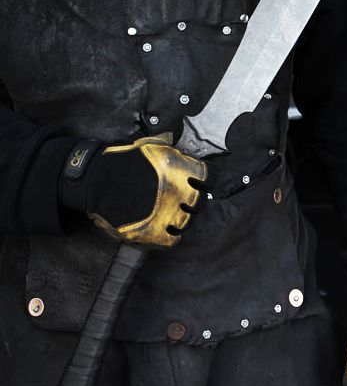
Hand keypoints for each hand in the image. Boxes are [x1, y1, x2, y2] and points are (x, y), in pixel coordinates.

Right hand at [59, 133, 208, 246]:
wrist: (97, 179)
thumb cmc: (124, 159)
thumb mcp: (153, 146)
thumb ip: (175, 153)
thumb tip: (189, 160)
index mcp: (179, 170)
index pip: (210, 178)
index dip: (207, 180)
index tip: (202, 182)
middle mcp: (176, 192)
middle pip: (200, 202)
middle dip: (195, 200)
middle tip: (185, 199)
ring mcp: (165, 213)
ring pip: (188, 222)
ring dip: (184, 218)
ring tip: (173, 214)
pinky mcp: (152, 232)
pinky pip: (174, 239)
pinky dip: (172, 235)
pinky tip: (167, 228)